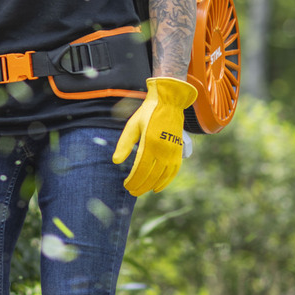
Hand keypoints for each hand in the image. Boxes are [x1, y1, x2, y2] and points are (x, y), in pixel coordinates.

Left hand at [113, 76, 196, 194]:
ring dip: (152, 186)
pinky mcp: (179, 151)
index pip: (140, 169)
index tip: (126, 186)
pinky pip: (174, 171)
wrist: (169, 103)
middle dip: (140, 186)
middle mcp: (164, 150)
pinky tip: (158, 187)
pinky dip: (166, 181)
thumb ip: (124, 144)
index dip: (133, 180)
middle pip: (151, 176)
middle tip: (131, 191)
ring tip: (142, 191)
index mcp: (150, 143)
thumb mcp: (132, 126)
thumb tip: (116, 161)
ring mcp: (173, 152)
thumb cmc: (147, 113)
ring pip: (162, 176)